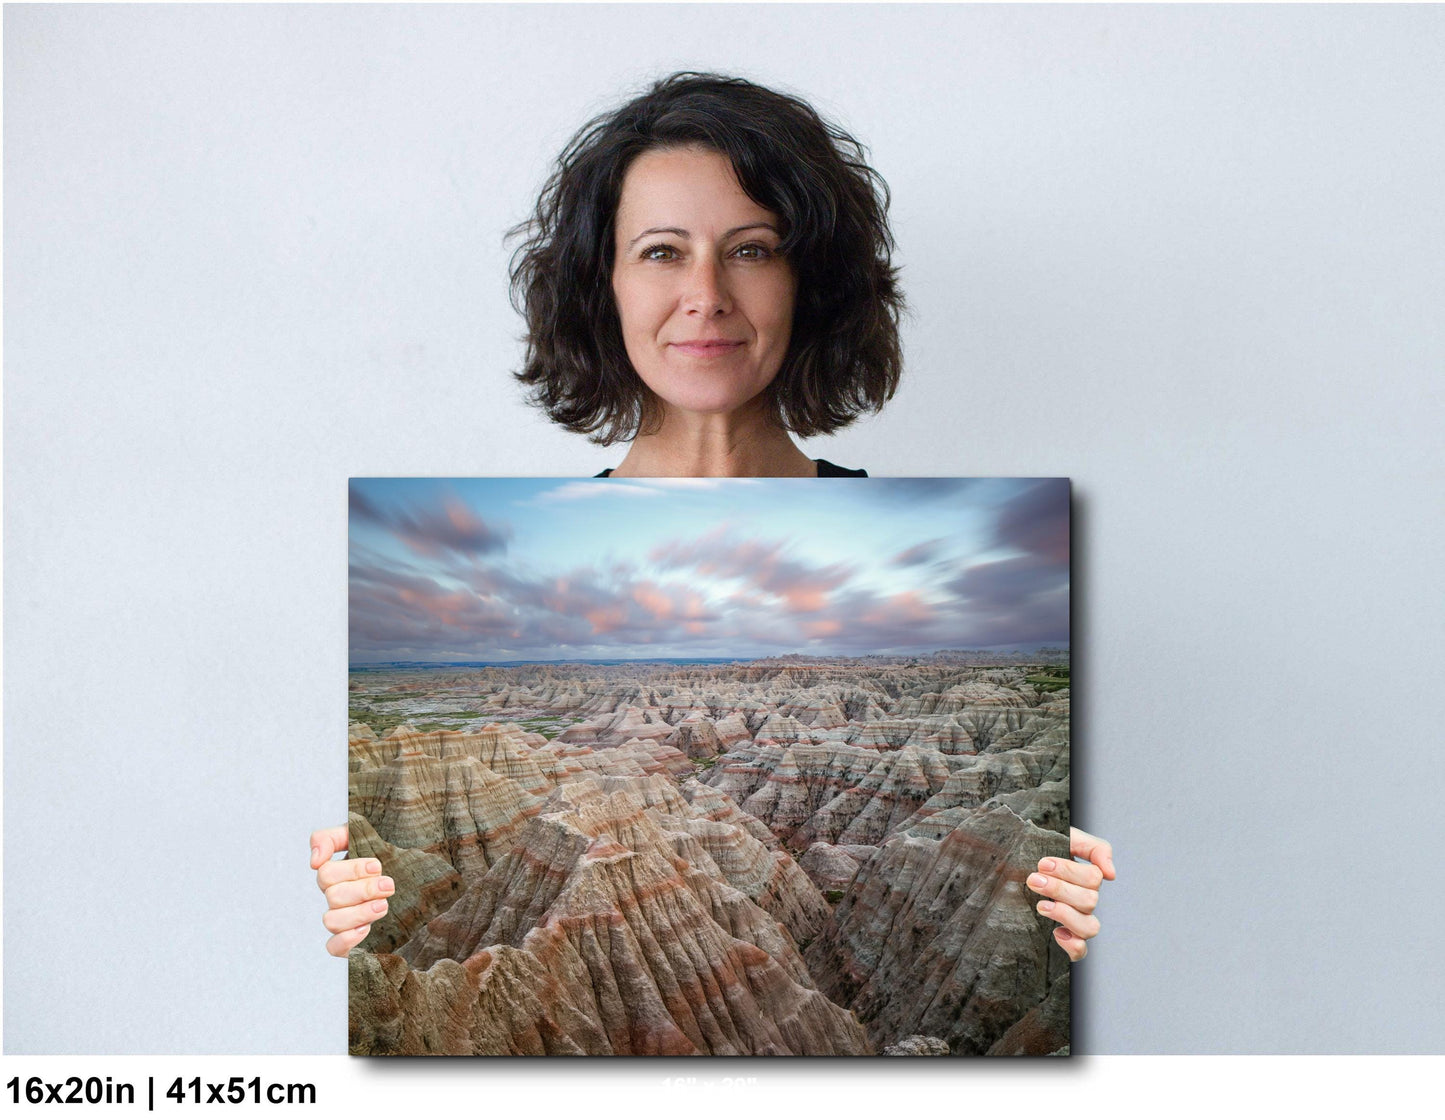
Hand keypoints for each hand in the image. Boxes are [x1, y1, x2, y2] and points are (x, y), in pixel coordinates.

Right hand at [310, 825, 393, 956]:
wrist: (426, 883)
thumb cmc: (394, 857)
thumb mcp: (367, 836)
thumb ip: (334, 837)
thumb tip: (314, 860)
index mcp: (339, 874)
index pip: (325, 871)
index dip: (351, 870)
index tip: (377, 866)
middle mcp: (338, 897)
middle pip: (333, 895)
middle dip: (363, 890)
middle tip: (388, 886)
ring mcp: (344, 919)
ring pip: (331, 920)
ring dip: (359, 913)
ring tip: (384, 905)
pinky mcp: (352, 942)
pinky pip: (333, 947)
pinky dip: (346, 940)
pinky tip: (366, 929)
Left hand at [1027, 827, 1114, 961]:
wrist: (1005, 860)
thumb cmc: (1036, 848)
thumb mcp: (1066, 837)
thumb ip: (1095, 848)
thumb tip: (1111, 874)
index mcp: (1085, 877)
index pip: (1093, 878)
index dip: (1069, 871)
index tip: (1042, 864)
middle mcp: (1083, 900)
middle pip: (1089, 901)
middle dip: (1059, 889)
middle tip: (1033, 880)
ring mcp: (1075, 920)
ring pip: (1090, 927)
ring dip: (1065, 914)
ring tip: (1040, 905)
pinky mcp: (1064, 937)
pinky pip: (1080, 951)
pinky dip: (1073, 945)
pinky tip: (1056, 933)